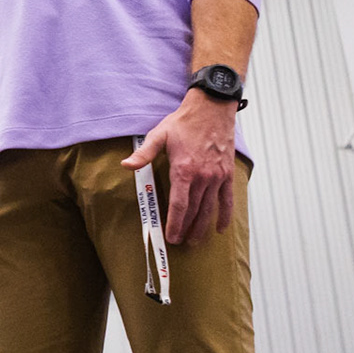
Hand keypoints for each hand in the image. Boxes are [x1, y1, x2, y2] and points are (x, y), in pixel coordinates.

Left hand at [122, 91, 237, 245]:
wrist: (212, 110)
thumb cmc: (184, 122)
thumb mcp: (159, 135)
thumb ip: (143, 154)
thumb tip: (126, 165)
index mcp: (184, 170)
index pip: (179, 205)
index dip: (175, 223)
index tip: (171, 236)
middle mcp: (202, 177)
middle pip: (194, 211)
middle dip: (187, 229)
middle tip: (181, 243)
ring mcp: (217, 176)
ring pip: (210, 208)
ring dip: (203, 227)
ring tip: (196, 240)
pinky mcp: (227, 174)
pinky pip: (227, 199)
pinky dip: (225, 215)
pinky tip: (220, 228)